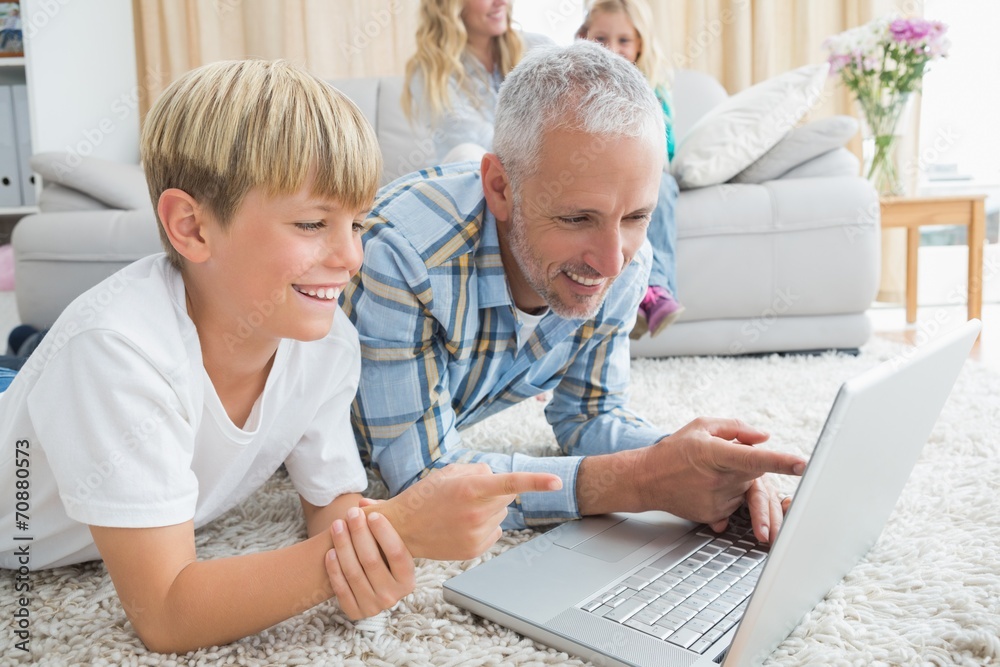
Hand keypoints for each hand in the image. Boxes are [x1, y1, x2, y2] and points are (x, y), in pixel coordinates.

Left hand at [325, 507, 414, 619]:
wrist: (372, 589)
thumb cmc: (383, 558)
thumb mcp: (391, 544)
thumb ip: (383, 520)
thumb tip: (364, 503)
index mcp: (408, 580)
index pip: (396, 553)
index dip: (384, 532)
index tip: (372, 515)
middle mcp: (393, 596)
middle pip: (372, 560)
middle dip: (359, 533)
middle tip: (351, 513)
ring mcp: (373, 606)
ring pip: (353, 572)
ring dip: (343, 546)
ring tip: (337, 525)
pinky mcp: (355, 612)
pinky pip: (341, 588)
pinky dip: (334, 569)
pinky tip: (330, 551)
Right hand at [373, 463, 561, 559]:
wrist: (403, 529)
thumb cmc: (424, 496)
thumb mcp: (448, 472)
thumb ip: (479, 470)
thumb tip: (497, 478)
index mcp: (469, 489)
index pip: (510, 483)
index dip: (536, 481)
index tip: (557, 482)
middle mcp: (476, 512)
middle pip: (507, 497)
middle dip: (495, 492)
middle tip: (468, 494)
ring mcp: (476, 533)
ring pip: (501, 514)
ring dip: (488, 509)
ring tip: (460, 511)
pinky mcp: (476, 549)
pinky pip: (495, 530)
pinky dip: (484, 525)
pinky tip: (462, 525)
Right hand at [633, 417, 804, 542]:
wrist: (646, 479)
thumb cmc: (674, 450)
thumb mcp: (701, 427)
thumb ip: (736, 428)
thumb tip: (764, 437)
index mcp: (715, 453)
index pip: (753, 458)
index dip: (780, 462)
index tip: (802, 464)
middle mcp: (717, 479)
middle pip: (756, 476)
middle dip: (753, 470)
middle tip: (742, 467)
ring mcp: (716, 500)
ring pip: (746, 490)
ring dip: (739, 481)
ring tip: (710, 474)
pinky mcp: (713, 514)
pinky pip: (735, 505)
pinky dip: (729, 495)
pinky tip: (707, 488)